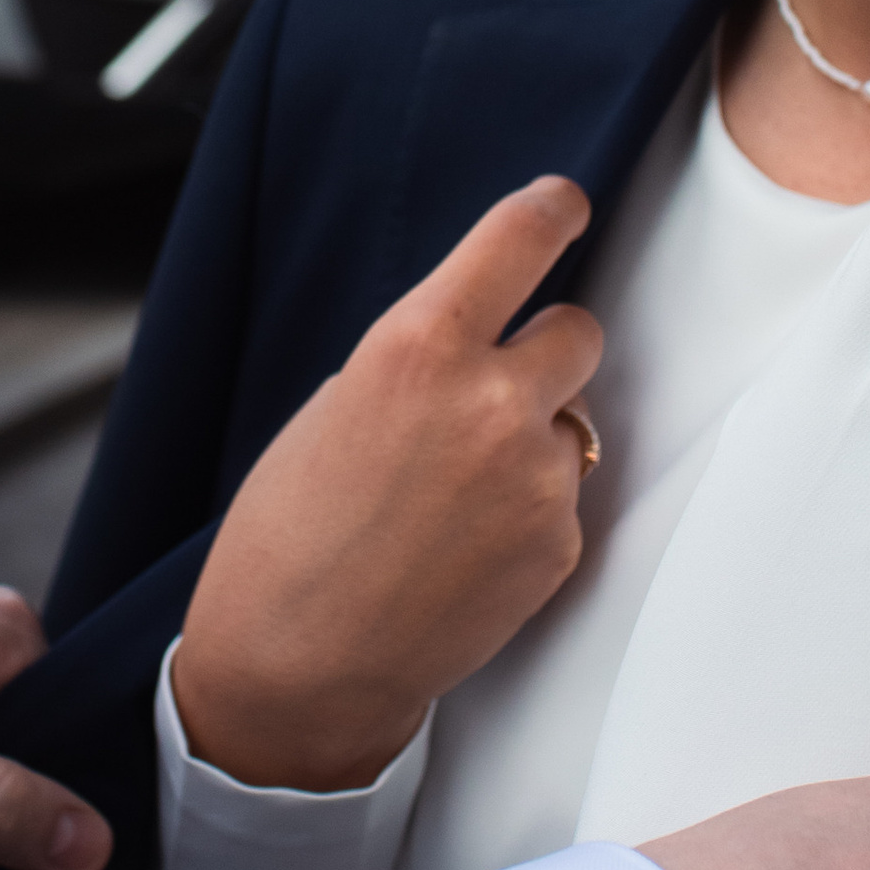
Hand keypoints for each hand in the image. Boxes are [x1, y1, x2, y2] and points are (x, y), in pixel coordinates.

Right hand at [173, 177, 600, 791]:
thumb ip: (423, 361)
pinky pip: (565, 496)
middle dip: (544, 351)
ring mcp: (537, 478)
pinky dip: (528, 511)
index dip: (554, 212)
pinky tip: (464, 546)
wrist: (298, 665)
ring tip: (455, 494)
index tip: (566, 205)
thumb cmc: (290, 532)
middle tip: (492, 390)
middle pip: (579, 329)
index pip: (523, 237)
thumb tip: (486, 340)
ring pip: (573, 419)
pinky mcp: (560, 544)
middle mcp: (494, 401)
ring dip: (533, 438)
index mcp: (420, 345)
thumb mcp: (339, 406)